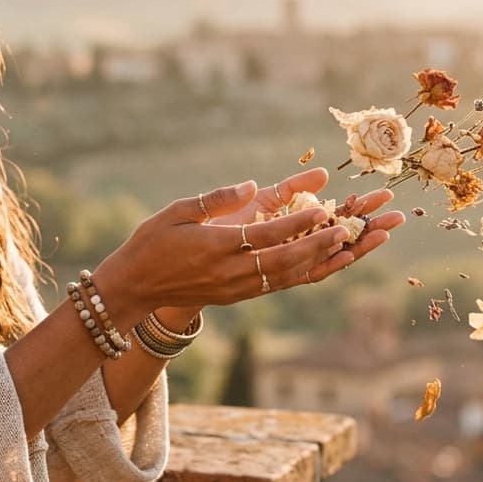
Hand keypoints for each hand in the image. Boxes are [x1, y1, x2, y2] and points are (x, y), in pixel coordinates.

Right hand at [93, 177, 403, 321]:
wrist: (134, 287)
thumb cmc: (152, 243)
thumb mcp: (177, 212)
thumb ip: (216, 198)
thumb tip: (251, 185)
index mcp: (215, 247)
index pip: (265, 235)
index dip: (297, 225)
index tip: (323, 213)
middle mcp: (229, 272)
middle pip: (284, 260)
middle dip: (319, 247)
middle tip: (348, 232)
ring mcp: (234, 288)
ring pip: (285, 277)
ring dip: (318, 263)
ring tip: (346, 249)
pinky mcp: (235, 296)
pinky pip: (275, 286)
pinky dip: (301, 276)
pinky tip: (321, 266)